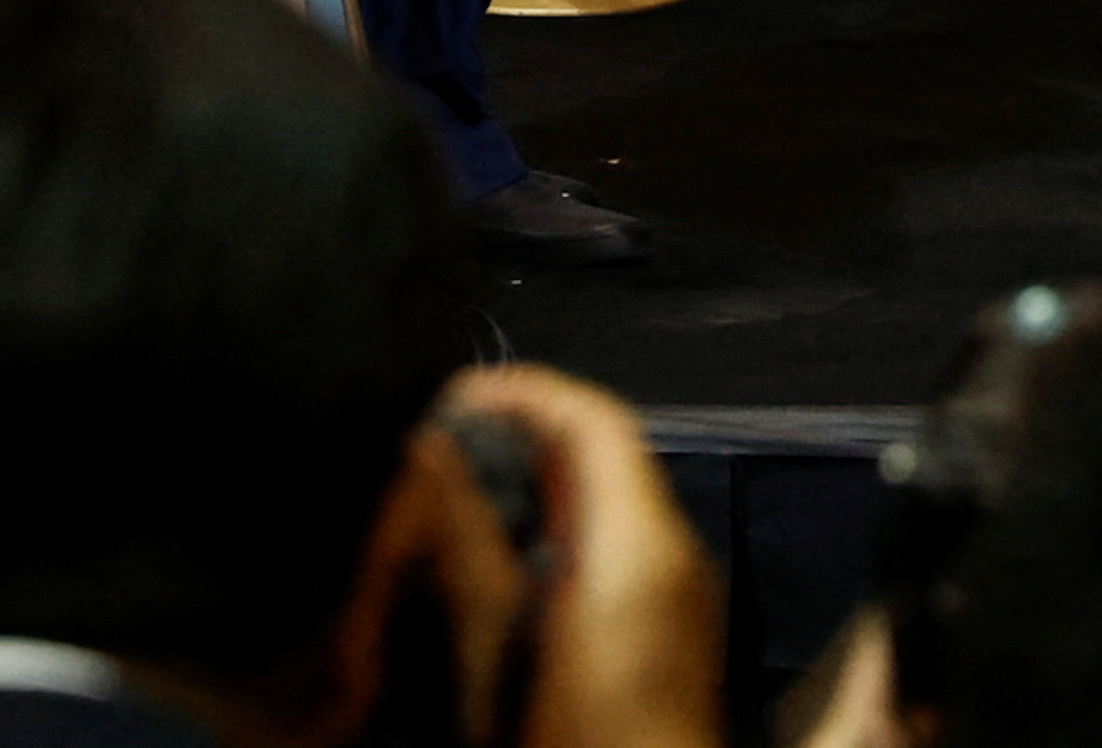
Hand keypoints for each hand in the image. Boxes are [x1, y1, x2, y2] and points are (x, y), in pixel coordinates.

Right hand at [444, 362, 723, 747]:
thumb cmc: (586, 747)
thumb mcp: (501, 649)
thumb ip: (468, 551)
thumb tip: (430, 462)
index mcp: (639, 551)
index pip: (595, 418)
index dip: (523, 389)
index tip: (456, 394)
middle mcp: (668, 562)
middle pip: (598, 455)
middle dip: (517, 440)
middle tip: (437, 447)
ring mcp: (671, 601)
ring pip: (602, 503)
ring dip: (531, 490)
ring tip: (448, 502)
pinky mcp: (658, 638)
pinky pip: (609, 555)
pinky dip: (553, 539)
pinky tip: (491, 573)